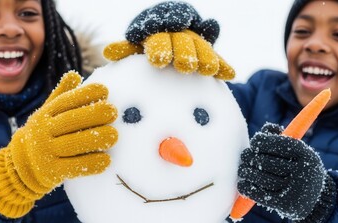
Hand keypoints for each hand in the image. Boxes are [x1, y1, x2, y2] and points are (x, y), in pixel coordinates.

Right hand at [0, 71, 117, 217]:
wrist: (21, 166)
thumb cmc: (45, 134)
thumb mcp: (48, 113)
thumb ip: (62, 95)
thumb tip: (74, 74)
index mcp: (45, 114)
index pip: (66, 101)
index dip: (86, 93)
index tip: (104, 91)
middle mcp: (43, 131)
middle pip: (71, 121)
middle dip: (94, 114)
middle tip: (113, 112)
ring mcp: (45, 152)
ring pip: (74, 144)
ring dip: (96, 139)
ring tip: (114, 135)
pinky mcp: (51, 172)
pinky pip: (74, 167)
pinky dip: (92, 164)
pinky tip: (107, 160)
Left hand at [102, 1, 234, 79]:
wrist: (171, 31)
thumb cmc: (149, 45)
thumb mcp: (137, 47)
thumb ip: (125, 50)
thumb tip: (108, 52)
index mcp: (159, 34)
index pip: (159, 40)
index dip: (160, 49)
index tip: (158, 60)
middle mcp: (179, 36)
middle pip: (183, 43)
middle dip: (184, 53)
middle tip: (185, 66)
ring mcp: (195, 42)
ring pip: (201, 49)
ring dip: (205, 58)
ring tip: (207, 70)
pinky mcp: (208, 51)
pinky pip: (217, 57)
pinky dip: (222, 65)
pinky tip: (229, 75)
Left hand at [237, 123, 336, 222]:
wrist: (316, 201)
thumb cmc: (299, 168)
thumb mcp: (297, 151)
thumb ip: (280, 136)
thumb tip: (266, 129)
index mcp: (306, 154)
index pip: (278, 143)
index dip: (261, 141)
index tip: (255, 142)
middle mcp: (302, 172)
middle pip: (265, 161)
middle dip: (250, 157)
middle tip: (245, 156)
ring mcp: (295, 190)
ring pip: (260, 177)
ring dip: (245, 172)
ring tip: (243, 169)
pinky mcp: (286, 205)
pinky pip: (259, 194)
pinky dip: (246, 187)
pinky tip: (243, 183)